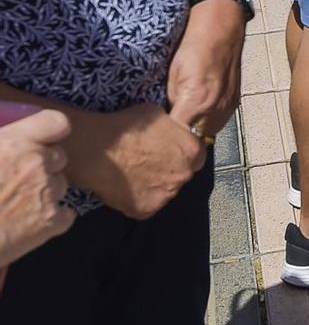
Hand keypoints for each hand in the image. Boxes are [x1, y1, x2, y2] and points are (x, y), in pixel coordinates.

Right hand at [0, 111, 74, 266]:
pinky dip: (52, 220)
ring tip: (18, 203)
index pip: (56, 122)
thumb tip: (9, 147)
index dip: (51, 132)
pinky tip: (28, 223)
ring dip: (46, 192)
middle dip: (44, 165)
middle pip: (59, 156)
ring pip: (60, 185)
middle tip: (21, 178)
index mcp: (16, 142)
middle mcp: (37, 163)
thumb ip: (2, 143)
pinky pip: (65, 215)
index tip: (43, 140)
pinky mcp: (52, 222)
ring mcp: (47, 193)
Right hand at [71, 104, 205, 219]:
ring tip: (131, 173)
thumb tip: (171, 130)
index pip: (196, 155)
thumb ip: (171, 127)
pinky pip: (144, 205)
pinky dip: (135, 197)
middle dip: (168, 169)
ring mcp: (165, 196)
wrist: (96, 149)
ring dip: (153, 184)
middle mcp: (183, 176)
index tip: (170, 150)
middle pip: (180, 175)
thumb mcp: (157, 114)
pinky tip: (123, 184)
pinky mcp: (145, 210)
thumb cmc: (124, 127)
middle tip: (147, 162)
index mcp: (190, 150)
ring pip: (163, 191)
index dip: (182, 152)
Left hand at [166, 1, 243, 139]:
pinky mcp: (233, 103)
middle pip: (195, 140)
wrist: (220, 28)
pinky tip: (196, 114)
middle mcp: (215, 109)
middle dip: (181, 138)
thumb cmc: (192, 46)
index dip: (166, 139)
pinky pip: (217, 122)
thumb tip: (165, 118)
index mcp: (195, 102)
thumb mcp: (171, 74)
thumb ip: (169, 101)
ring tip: (181, 123)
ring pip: (207, 133)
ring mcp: (227, 107)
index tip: (156, 136)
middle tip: (165, 133)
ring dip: (195, 131)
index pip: (177, 136)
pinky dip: (206, 121)